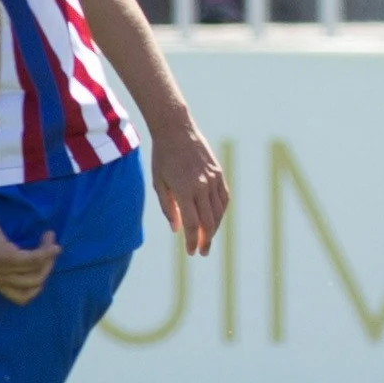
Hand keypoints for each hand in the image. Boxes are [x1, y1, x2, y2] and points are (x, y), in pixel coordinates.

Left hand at [0, 206, 60, 303]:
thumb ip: (2, 260)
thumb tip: (25, 257)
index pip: (21, 297)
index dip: (36, 285)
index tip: (41, 266)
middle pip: (33, 286)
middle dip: (47, 269)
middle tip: (50, 251)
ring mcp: (2, 271)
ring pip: (36, 273)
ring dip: (49, 258)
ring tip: (50, 240)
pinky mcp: (6, 258)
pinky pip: (35, 259)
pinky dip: (47, 250)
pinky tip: (50, 237)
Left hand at [149, 121, 228, 255]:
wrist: (177, 130)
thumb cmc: (163, 158)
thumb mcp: (159, 184)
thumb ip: (169, 208)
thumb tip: (177, 230)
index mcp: (185, 190)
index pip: (192, 224)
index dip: (192, 241)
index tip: (191, 252)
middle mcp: (202, 186)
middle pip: (209, 222)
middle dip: (206, 240)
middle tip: (202, 251)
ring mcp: (213, 179)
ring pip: (219, 212)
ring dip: (215, 228)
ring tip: (208, 237)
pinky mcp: (219, 173)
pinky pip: (224, 198)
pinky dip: (222, 211)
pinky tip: (216, 218)